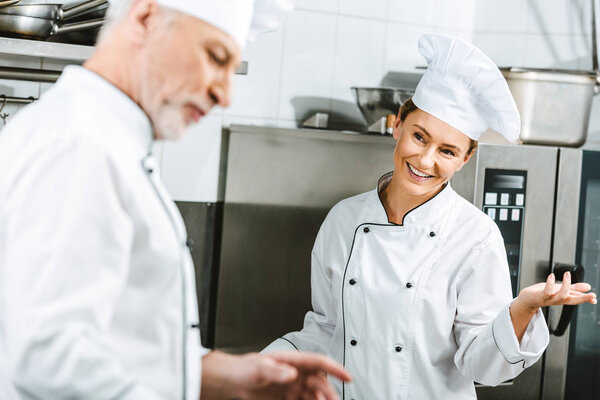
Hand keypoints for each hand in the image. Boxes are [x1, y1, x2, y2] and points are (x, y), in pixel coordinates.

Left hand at [201, 350, 350, 399]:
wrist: (233, 381)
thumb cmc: (245, 368)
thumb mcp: (259, 368)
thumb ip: (275, 371)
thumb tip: (292, 374)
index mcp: (293, 361)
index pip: (319, 362)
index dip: (336, 368)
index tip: (348, 377)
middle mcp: (297, 373)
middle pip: (320, 382)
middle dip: (328, 393)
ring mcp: (293, 386)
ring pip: (314, 394)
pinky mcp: (288, 397)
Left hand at [515, 271, 596, 312]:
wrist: (527, 299)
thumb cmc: (543, 293)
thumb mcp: (560, 289)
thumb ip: (574, 288)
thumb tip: (588, 286)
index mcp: (563, 298)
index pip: (577, 299)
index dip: (586, 299)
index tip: (594, 298)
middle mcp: (557, 300)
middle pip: (572, 300)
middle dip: (582, 298)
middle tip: (591, 294)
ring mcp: (549, 299)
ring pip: (560, 296)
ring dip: (566, 285)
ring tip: (567, 275)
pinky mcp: (540, 296)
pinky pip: (546, 291)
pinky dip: (549, 283)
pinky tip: (551, 276)